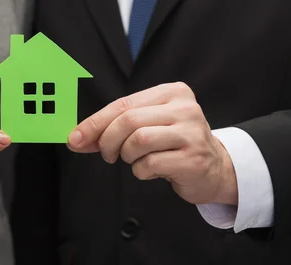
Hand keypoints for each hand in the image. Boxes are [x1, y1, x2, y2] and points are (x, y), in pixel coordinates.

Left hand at [67, 82, 237, 205]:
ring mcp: (192, 133)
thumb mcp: (148, 126)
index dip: (95, 122)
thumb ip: (114, 128)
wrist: (214, 168)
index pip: (123, 103)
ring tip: (134, 160)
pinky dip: (141, 171)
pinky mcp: (193, 159)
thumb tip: (76, 138)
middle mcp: (184, 108)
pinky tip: (152, 170)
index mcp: (172, 92)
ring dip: (126, 156)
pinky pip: (150, 164)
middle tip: (107, 154)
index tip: (75, 137)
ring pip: (138, 140)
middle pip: (128, 120)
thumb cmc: (173, 144)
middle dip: (108, 141)